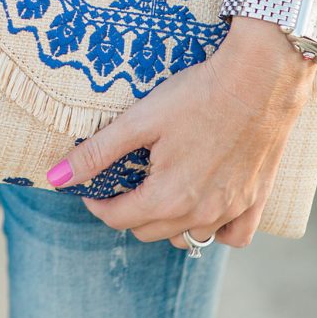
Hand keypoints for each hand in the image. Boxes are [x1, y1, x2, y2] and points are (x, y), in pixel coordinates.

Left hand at [46, 18, 316, 248]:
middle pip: (149, 232)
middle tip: (126, 181)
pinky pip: (232, 237)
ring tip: (162, 190)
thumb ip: (97, 152)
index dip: (98, 203)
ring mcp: (231, 211)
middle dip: (129, 211)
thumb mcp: (140, 120)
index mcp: (167, 198)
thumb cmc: (198, 94)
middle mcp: (200, 215)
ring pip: (188, 238)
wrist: (261, 79)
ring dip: (169, 222)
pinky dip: (216, 229)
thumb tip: (55, 178)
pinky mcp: (256, 200)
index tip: (92, 187)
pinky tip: (206, 205)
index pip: (118, 219)